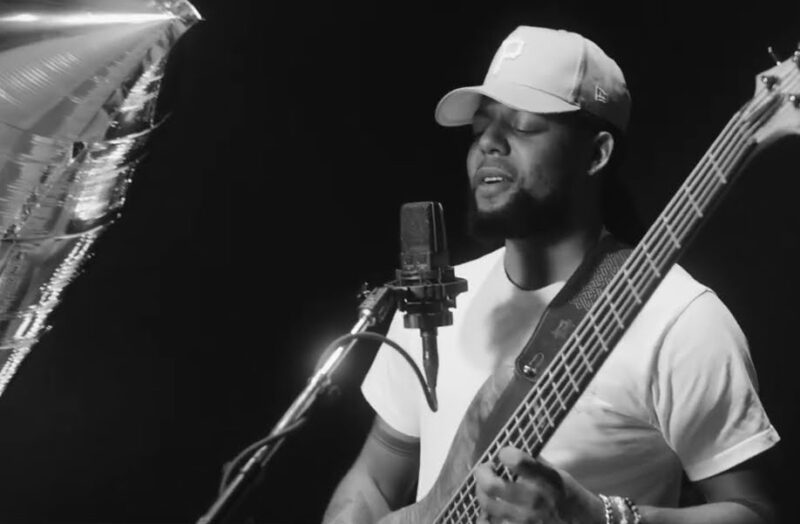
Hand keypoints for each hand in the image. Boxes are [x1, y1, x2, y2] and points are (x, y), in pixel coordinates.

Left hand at [473, 446, 604, 523]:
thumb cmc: (568, 496)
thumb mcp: (557, 473)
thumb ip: (533, 463)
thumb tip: (509, 451)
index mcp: (545, 480)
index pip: (516, 461)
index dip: (504, 454)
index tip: (503, 455)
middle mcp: (533, 501)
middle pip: (491, 486)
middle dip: (482, 473)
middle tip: (485, 470)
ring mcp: (525, 522)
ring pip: (487, 506)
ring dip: (483, 494)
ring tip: (488, 490)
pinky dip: (486, 516)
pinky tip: (491, 511)